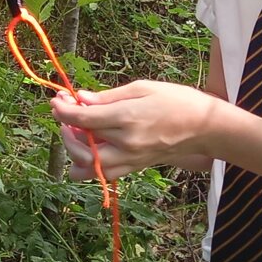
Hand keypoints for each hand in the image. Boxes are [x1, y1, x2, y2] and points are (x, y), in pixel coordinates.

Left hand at [51, 80, 229, 177]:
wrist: (205, 127)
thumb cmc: (177, 100)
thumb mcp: (142, 88)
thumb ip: (108, 97)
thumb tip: (80, 99)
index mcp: (127, 118)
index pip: (82, 119)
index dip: (63, 110)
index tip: (55, 101)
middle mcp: (126, 143)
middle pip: (80, 148)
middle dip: (65, 131)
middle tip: (64, 114)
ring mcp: (131, 159)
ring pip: (89, 169)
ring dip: (74, 152)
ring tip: (76, 132)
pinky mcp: (135, 167)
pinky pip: (105, 174)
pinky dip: (90, 164)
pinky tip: (91, 146)